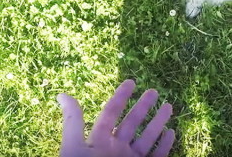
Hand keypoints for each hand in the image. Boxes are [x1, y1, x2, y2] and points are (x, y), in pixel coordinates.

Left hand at [58, 80, 174, 156]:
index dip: (120, 96)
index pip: (111, 113)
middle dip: (143, 107)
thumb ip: (73, 121)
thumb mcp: (74, 148)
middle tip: (154, 91)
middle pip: (132, 123)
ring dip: (157, 122)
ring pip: (147, 138)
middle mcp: (116, 151)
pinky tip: (170, 132)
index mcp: (99, 142)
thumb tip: (60, 93)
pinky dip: (165, 145)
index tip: (131, 81)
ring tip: (169, 106)